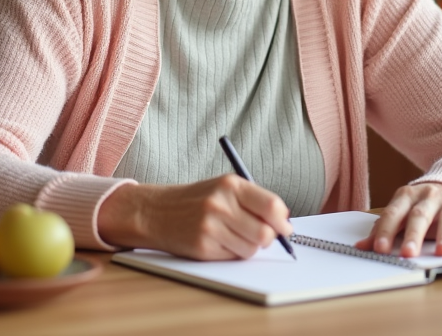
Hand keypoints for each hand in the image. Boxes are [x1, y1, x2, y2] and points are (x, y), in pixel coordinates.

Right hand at [99, 175, 292, 259]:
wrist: (156, 211)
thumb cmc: (197, 200)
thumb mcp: (224, 188)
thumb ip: (254, 201)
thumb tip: (284, 223)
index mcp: (230, 184)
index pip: (271, 205)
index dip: (282, 221)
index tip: (284, 227)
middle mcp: (221, 204)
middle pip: (265, 232)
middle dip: (268, 238)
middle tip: (261, 235)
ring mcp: (210, 226)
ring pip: (251, 248)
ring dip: (249, 247)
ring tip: (234, 235)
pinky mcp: (203, 246)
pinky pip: (233, 257)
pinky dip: (232, 253)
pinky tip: (219, 241)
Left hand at [354, 183, 441, 257]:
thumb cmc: (422, 206)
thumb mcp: (402, 214)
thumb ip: (383, 229)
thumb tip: (360, 248)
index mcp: (406, 196)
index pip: (393, 214)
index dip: (386, 231)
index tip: (379, 248)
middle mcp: (428, 196)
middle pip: (419, 216)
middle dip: (413, 236)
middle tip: (407, 254)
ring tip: (441, 252)